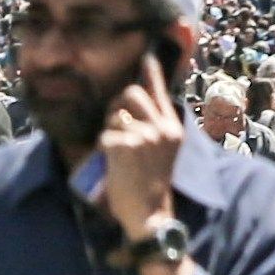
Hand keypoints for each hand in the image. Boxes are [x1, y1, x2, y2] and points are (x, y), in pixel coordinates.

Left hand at [96, 77, 182, 237]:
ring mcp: (144, 136)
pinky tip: (111, 163)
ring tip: (117, 151)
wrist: (151, 216)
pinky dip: (103, 148)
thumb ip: (154, 129)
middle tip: (116, 125)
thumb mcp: (163, 153)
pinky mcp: (125, 145)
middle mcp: (161, 128)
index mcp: (172, 129)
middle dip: (118, 105)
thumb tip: (132, 109)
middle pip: (131, 93)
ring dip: (110, 129)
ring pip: (115, 114)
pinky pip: (104, 136)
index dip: (152, 73)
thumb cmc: (153, 186)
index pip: (160, 92)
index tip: (147, 57)